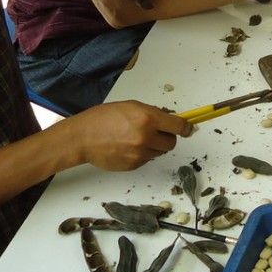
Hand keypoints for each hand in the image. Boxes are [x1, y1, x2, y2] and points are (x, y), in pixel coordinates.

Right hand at [67, 100, 192, 171]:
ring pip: (159, 152)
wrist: (83, 137)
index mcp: (148, 118)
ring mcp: (140, 153)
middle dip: (167, 137)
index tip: (189, 129)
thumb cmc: (103, 118)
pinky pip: (147, 159)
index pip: (178, 126)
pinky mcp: (134, 165)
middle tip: (156, 133)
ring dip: (154, 146)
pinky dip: (143, 154)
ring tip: (136, 139)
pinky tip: (128, 147)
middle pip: (171, 142)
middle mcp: (146, 137)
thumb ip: (152, 113)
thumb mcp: (131, 106)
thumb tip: (169, 120)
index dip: (186, 128)